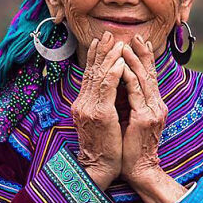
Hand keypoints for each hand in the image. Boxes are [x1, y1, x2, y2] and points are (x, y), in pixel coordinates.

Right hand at [71, 31, 124, 189]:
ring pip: (99, 76)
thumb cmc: (105, 149)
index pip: (90, 76)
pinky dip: (113, 73)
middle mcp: (83, 103)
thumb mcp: (103, 122)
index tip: (101, 42)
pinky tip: (120, 62)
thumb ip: (103, 105)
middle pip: (92, 72)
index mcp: (83, 105)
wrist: (99, 168)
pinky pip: (107, 88)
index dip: (95, 58)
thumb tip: (113, 89)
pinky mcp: (100, 114)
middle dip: (100, 52)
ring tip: (116, 42)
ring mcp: (89, 108)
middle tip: (106, 34)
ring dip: (109, 57)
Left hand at [119, 35, 167, 185]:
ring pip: (142, 80)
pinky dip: (129, 77)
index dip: (145, 58)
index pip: (149, 77)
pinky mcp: (143, 119)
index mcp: (154, 105)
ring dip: (134, 61)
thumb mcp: (133, 120)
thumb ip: (132, 103)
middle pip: (149, 73)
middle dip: (142, 53)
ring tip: (126, 45)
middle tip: (135, 36)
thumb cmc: (132, 147)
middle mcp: (156, 105)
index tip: (138, 42)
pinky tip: (123, 66)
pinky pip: (135, 93)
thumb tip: (122, 86)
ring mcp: (151, 111)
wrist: (139, 169)